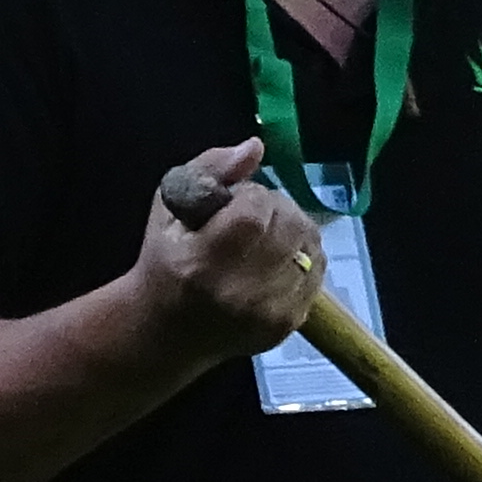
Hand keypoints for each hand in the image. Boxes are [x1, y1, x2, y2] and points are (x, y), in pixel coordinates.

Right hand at [142, 137, 328, 359]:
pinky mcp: (288, 323)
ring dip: (292, 233)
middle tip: (252, 221)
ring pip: (310, 246)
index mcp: (204, 261)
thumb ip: (210, 169)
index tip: (234, 205)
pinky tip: (275, 263)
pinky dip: (301, 259)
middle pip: (290, 224)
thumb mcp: (168, 210)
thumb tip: (255, 147)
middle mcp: (240, 291)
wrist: (166, 334)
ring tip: (264, 241)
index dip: (251, 196)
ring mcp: (269, 311)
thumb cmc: (164, 264)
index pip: (256, 207)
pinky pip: (317, 272)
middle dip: (276, 210)